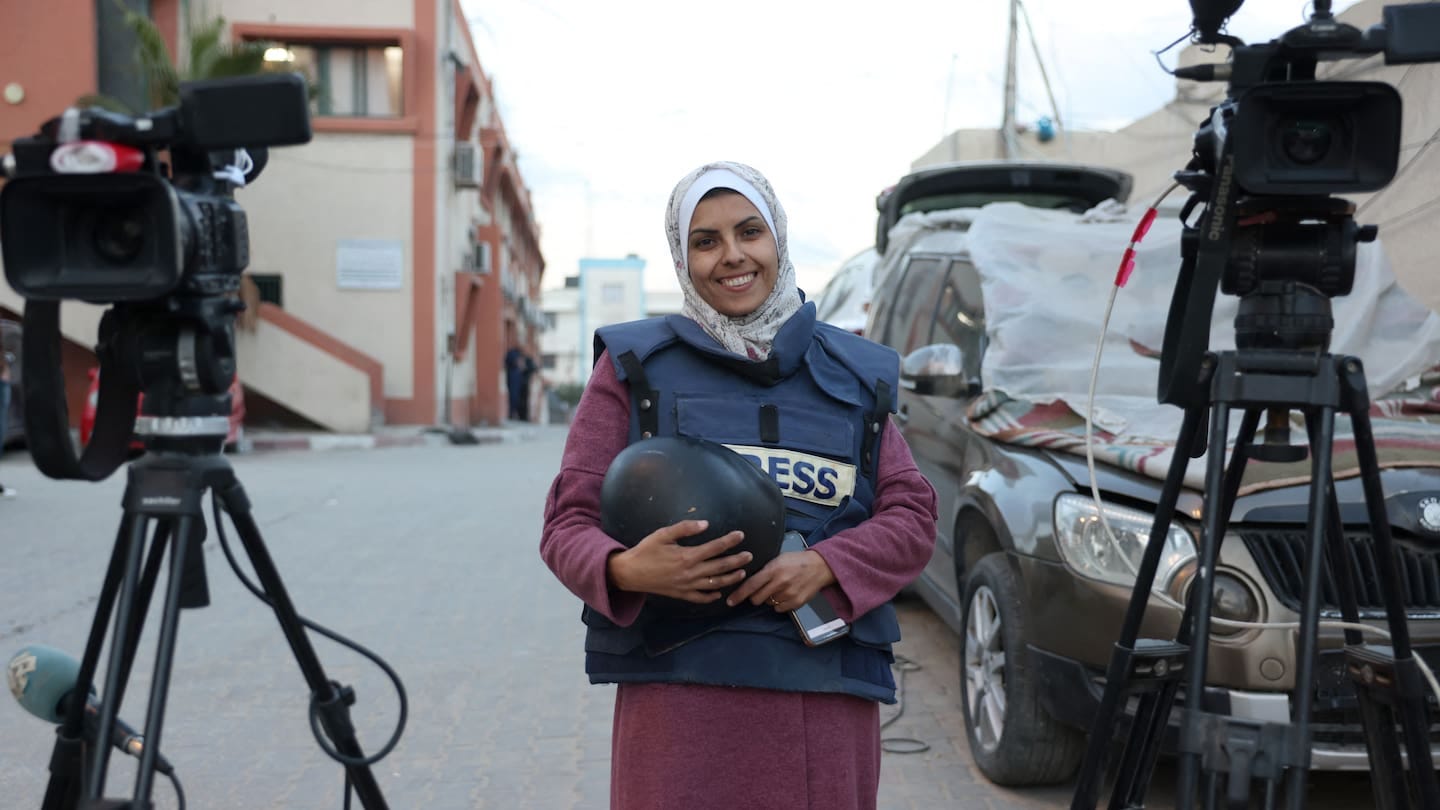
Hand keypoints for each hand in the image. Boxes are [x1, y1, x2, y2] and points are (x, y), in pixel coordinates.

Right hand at [607, 520, 751, 603]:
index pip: (715, 547)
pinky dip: (711, 596)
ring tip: (742, 573)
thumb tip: (706, 524)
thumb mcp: (663, 534)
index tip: (741, 535)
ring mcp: (687, 586)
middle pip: (719, 567)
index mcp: (687, 556)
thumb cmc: (646, 550)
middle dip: (736, 561)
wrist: (630, 573)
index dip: (729, 541)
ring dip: (730, 579)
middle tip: (749, 555)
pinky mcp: (681, 594)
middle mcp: (690, 572)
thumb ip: (685, 528)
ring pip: (714, 583)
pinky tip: (719, 593)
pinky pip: (700, 598)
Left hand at [726, 549, 835, 611]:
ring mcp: (789, 594)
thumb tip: (748, 581)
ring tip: (778, 588)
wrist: (819, 566)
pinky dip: (779, 604)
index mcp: (773, 569)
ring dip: (769, 599)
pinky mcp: (796, 603)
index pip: (751, 585)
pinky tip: (786, 594)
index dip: (739, 595)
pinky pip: (779, 609)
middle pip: (756, 599)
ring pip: (768, 604)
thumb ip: (764, 570)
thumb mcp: (778, 559)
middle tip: (760, 590)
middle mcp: (780, 583)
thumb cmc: (796, 561)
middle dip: (755, 596)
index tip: (730, 601)